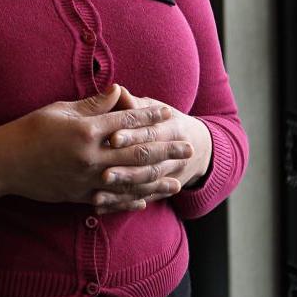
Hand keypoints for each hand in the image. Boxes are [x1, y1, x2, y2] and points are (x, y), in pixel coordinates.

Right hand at [0, 84, 182, 211]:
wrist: (3, 162)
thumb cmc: (28, 130)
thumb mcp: (58, 110)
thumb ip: (91, 105)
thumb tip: (119, 92)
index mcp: (86, 131)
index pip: (127, 123)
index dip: (151, 118)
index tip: (169, 114)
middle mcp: (91, 156)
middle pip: (137, 153)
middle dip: (165, 150)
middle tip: (187, 148)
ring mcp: (87, 179)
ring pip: (131, 181)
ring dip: (157, 181)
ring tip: (177, 180)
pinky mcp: (79, 195)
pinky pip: (112, 200)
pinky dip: (131, 201)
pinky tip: (147, 200)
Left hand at [89, 87, 212, 212]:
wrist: (198, 147)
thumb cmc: (164, 120)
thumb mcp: (154, 108)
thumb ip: (134, 104)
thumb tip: (116, 89)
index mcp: (172, 128)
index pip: (150, 133)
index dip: (132, 135)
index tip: (112, 138)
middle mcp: (174, 154)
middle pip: (149, 162)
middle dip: (126, 168)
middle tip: (103, 173)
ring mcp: (171, 175)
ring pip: (146, 184)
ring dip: (122, 190)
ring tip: (98, 194)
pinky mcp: (162, 191)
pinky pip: (142, 199)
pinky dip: (122, 204)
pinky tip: (101, 207)